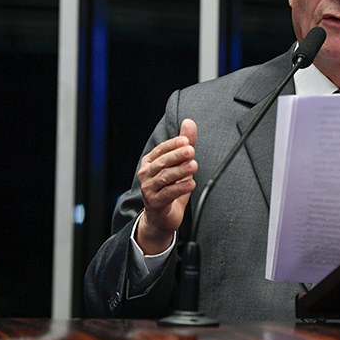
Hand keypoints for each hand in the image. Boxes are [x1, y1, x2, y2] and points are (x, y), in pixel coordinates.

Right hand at [135, 119, 197, 253]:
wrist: (161, 217)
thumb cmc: (170, 188)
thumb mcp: (179, 165)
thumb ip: (184, 145)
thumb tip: (189, 122)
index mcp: (150, 162)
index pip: (161, 150)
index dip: (173, 144)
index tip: (187, 140)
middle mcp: (146, 174)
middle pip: (162, 163)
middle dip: (177, 156)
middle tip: (191, 150)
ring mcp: (149, 189)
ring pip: (165, 177)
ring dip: (180, 171)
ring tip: (194, 166)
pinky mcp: (155, 203)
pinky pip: (168, 194)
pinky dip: (180, 188)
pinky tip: (191, 183)